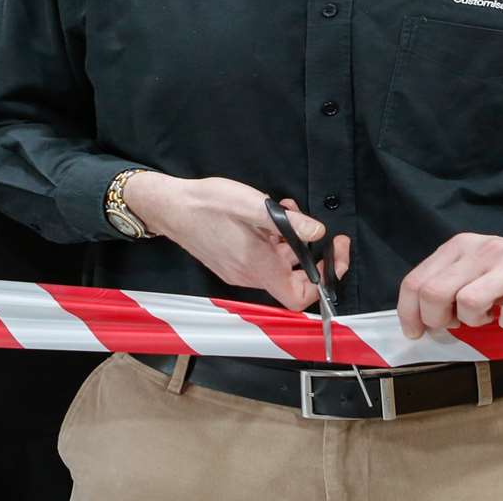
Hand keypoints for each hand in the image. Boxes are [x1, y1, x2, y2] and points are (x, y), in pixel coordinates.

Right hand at [123, 173, 349, 310]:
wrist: (170, 207)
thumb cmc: (209, 205)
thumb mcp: (253, 205)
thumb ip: (288, 222)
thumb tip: (318, 231)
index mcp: (258, 267)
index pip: (299, 297)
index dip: (322, 281)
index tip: (332, 255)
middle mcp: (250, 275)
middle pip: (293, 279)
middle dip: (311, 253)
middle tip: (322, 229)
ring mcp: (239, 270)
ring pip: (279, 264)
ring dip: (292, 241)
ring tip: (290, 210)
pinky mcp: (232, 261)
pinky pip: (264, 257)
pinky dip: (275, 239)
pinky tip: (271, 215)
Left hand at [396, 235, 502, 338]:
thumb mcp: (477, 270)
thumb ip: (449, 286)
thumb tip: (421, 318)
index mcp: (461, 246)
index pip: (416, 281)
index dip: (410, 313)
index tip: (417, 332)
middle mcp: (483, 249)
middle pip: (435, 293)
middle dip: (438, 320)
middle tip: (456, 326)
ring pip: (468, 302)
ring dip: (475, 322)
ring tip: (489, 317)